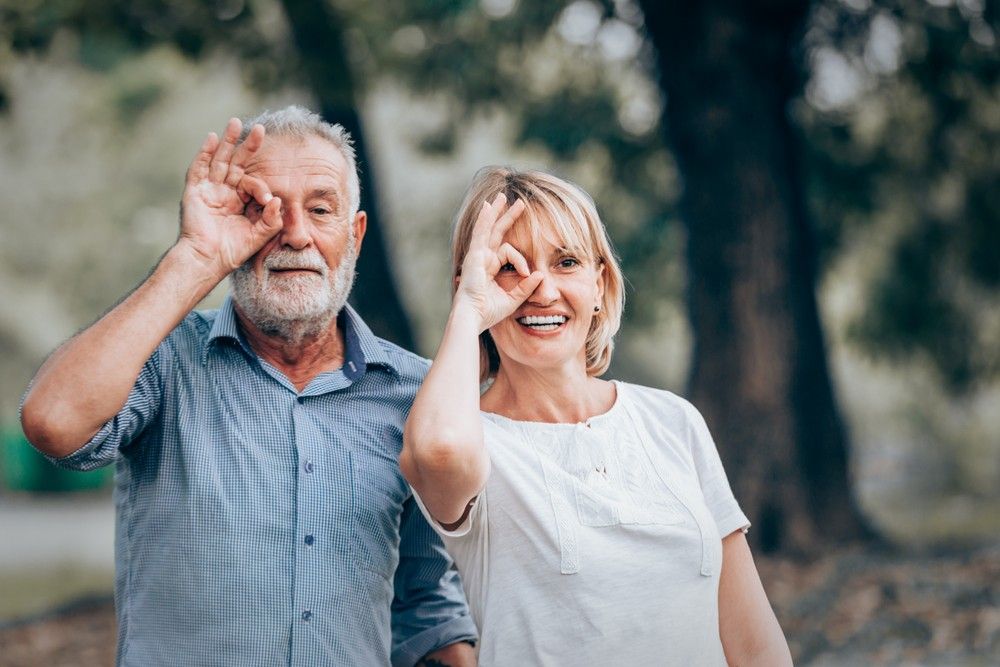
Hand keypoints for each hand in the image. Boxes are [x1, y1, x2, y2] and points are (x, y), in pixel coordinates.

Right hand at [177, 118, 282, 277]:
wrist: (208, 261)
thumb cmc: (232, 252)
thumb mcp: (259, 236)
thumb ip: (271, 220)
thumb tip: (278, 201)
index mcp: (239, 202)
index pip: (251, 182)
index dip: (261, 187)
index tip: (266, 201)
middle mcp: (224, 193)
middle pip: (236, 163)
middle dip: (247, 146)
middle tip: (260, 128)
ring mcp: (208, 190)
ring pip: (219, 160)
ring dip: (228, 141)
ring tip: (236, 122)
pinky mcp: (194, 192)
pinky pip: (199, 168)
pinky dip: (204, 153)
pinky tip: (212, 138)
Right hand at [454, 192, 543, 330]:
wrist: (473, 317)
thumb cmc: (488, 312)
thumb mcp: (513, 299)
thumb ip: (526, 287)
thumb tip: (540, 275)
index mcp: (489, 268)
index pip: (507, 252)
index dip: (521, 261)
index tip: (528, 274)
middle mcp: (482, 259)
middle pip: (496, 232)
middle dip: (506, 216)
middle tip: (518, 202)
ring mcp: (477, 255)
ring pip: (488, 228)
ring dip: (496, 211)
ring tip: (502, 196)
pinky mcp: (474, 255)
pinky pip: (481, 233)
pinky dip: (485, 219)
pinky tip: (489, 206)